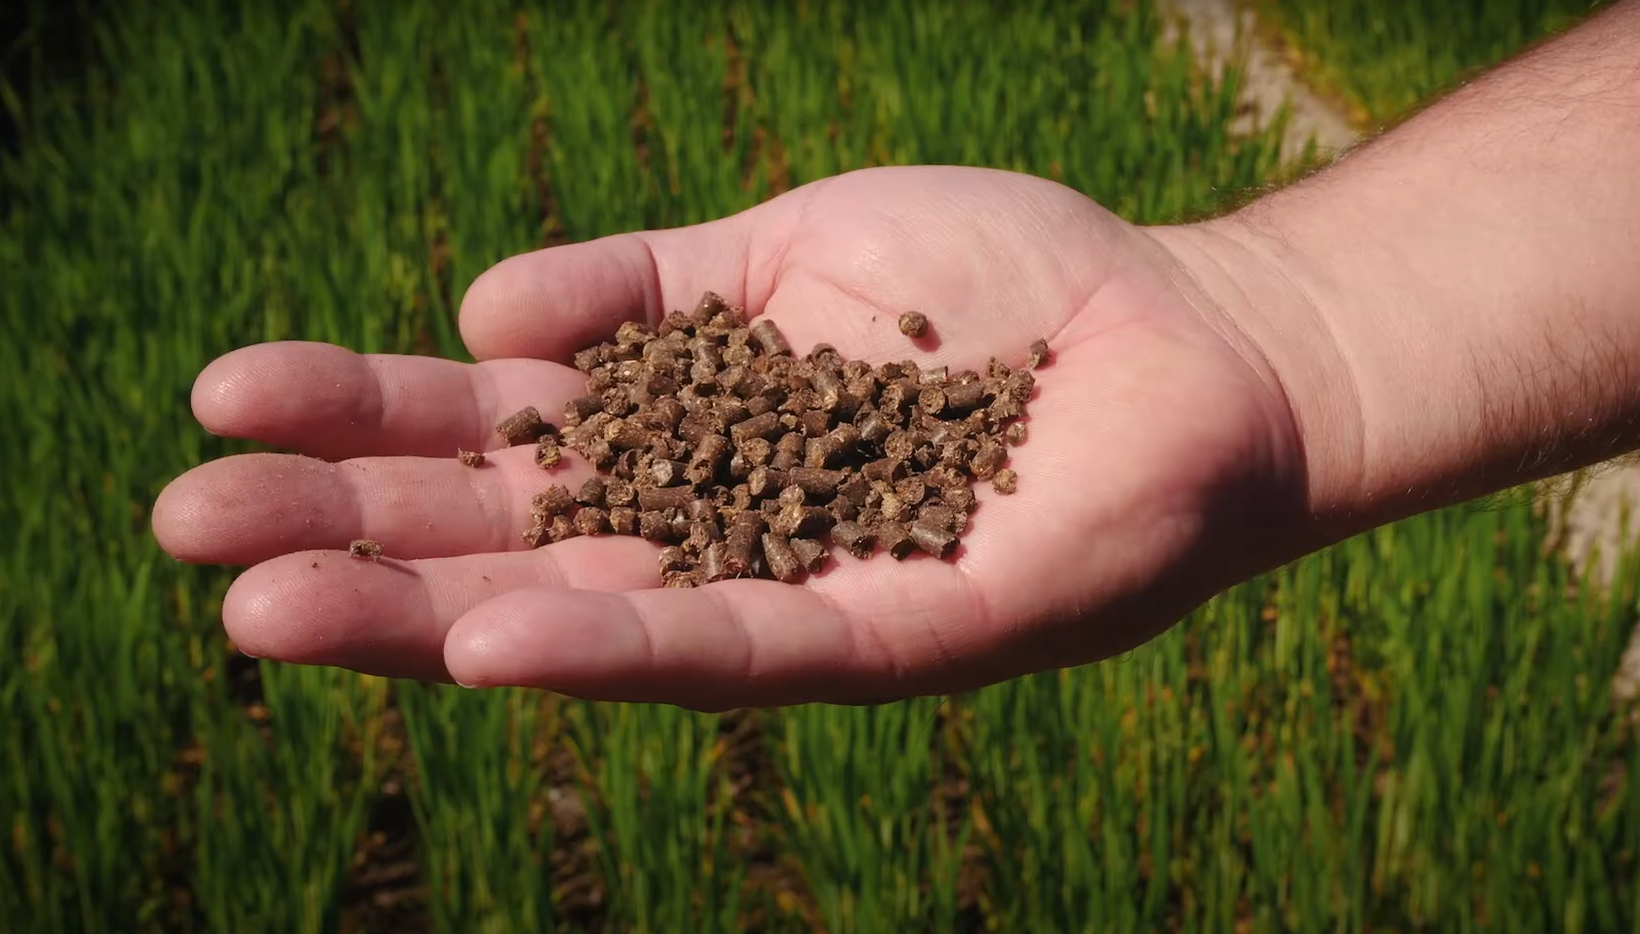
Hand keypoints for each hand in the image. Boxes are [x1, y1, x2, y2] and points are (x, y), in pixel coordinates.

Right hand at [152, 165, 1313, 708]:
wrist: (1188, 332)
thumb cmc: (1000, 282)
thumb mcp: (787, 250)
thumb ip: (642, 288)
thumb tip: (479, 322)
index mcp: (686, 435)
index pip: (499, 442)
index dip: (363, 424)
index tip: (226, 401)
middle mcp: (720, 533)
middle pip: (511, 539)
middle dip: (351, 534)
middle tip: (186, 528)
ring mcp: (800, 593)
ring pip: (595, 617)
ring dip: (431, 614)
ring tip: (270, 610)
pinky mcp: (904, 637)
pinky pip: (747, 646)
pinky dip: (622, 645)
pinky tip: (493, 641)